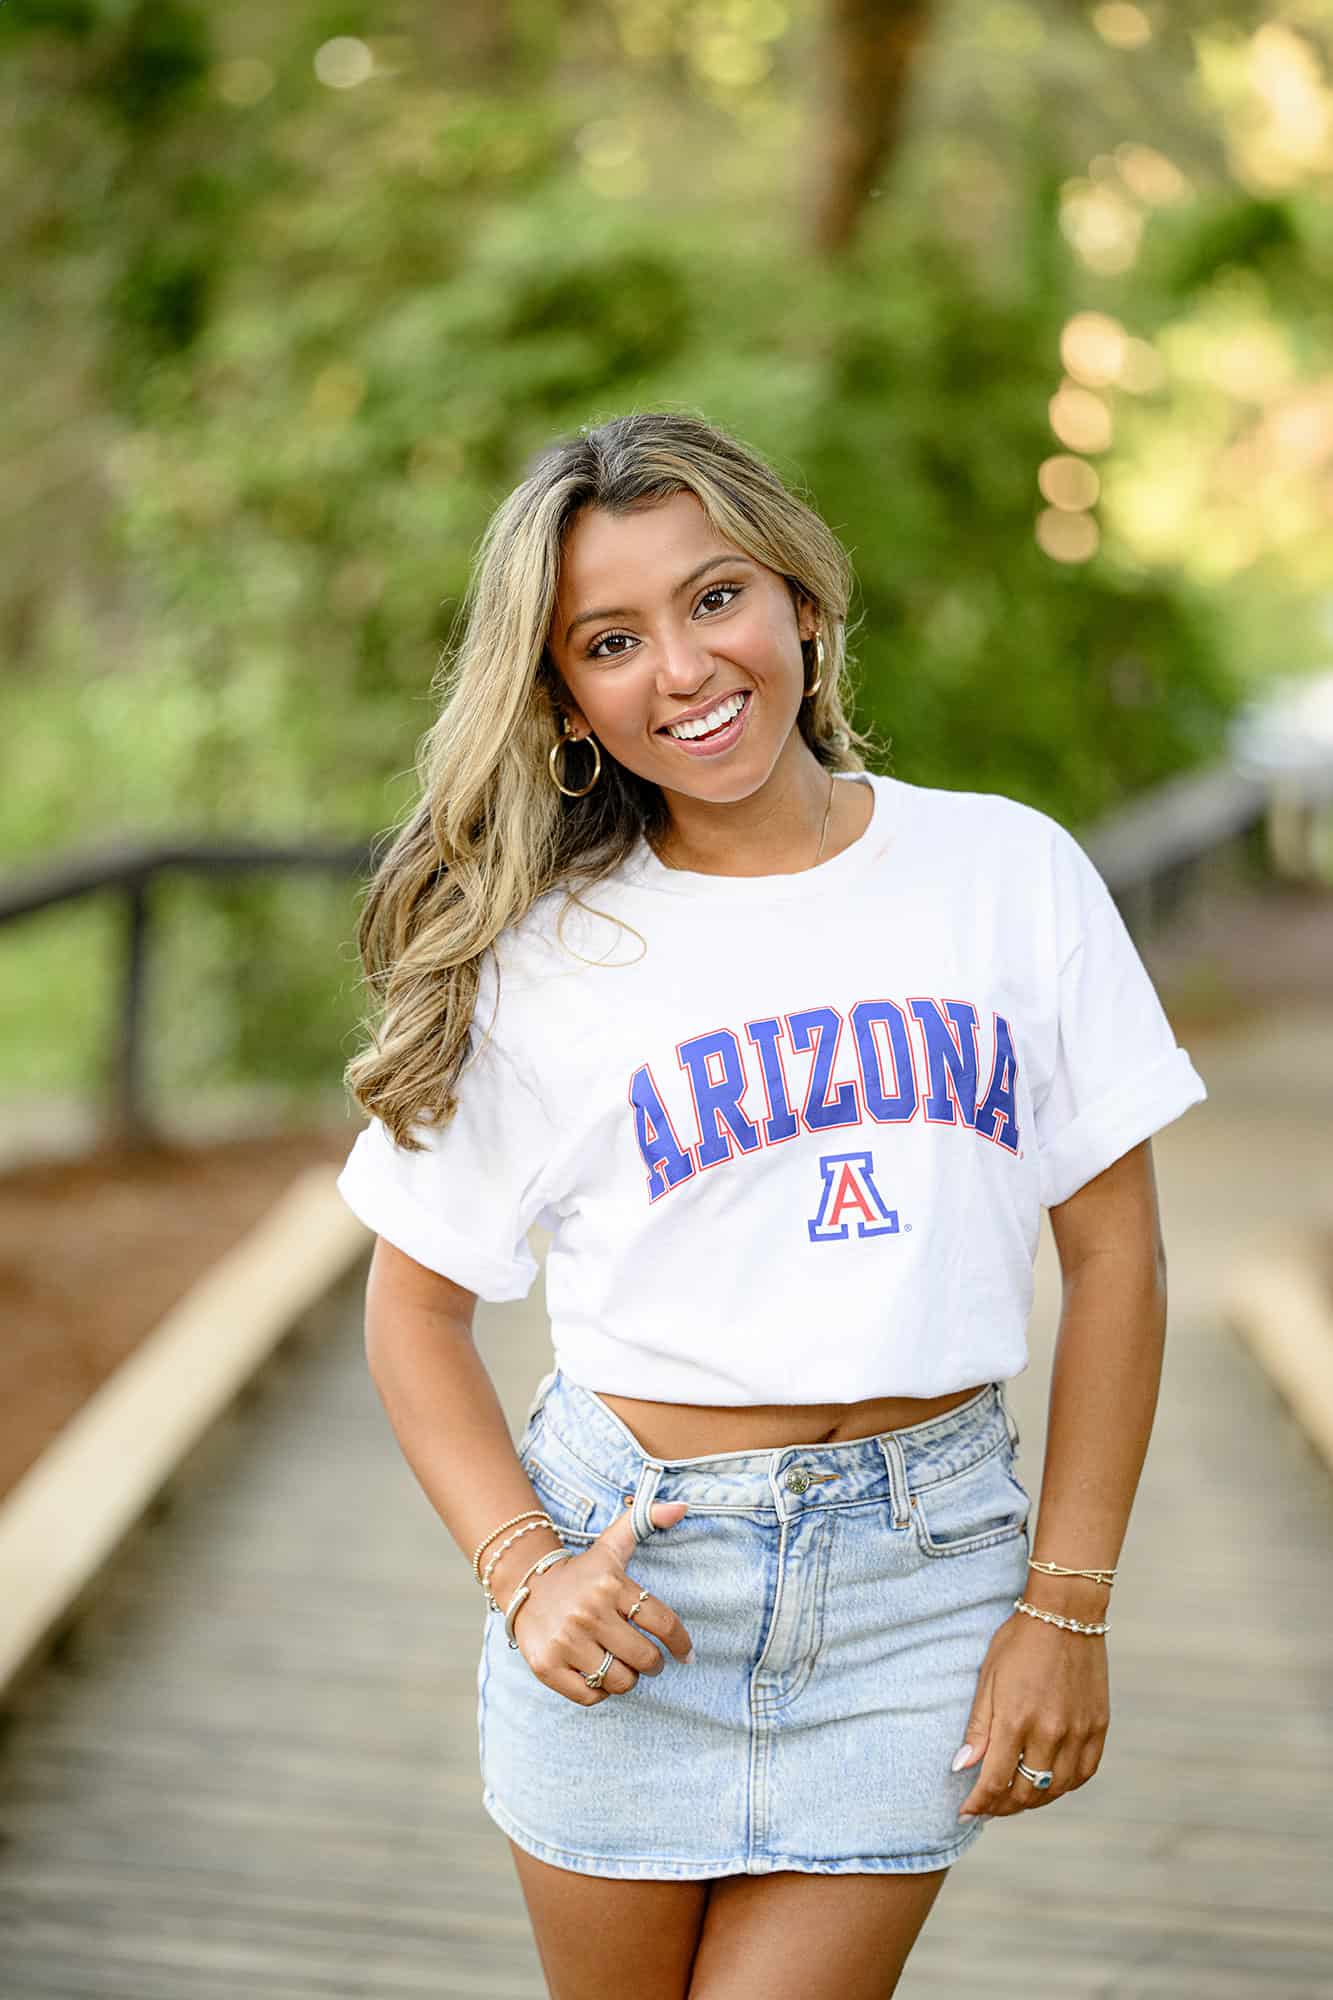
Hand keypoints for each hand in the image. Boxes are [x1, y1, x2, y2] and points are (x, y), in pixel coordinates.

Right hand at [511, 1499, 694, 1705]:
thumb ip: (646, 1520)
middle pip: (644, 1658)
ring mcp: (566, 1640)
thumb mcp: (611, 1544)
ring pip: (619, 1680)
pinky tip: (595, 1674)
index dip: (681, 1643)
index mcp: (610, 1584)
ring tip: (619, 1665)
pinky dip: (599, 1691)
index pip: (662, 1622)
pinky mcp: (546, 1665)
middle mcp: (588, 1612)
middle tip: (647, 1660)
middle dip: (652, 1663)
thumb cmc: (580, 1572)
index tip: (686, 1655)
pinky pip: (591, 1695)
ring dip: (626, 1678)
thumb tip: (682, 1507)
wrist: (525, 1585)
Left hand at [954, 1610, 1108, 1818]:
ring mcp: (1078, 1732)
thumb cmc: (1019, 1642)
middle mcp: (1050, 1732)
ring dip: (1032, 1800)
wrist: (1066, 1614)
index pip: (995, 1781)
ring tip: (1014, 1798)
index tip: (966, 1812)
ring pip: (1055, 1789)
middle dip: (1002, 1806)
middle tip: (988, 1806)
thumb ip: (978, 1727)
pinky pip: (1083, 1774)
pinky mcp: (1098, 1728)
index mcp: (1016, 1719)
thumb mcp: (988, 1678)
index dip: (979, 1803)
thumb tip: (962, 1767)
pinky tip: (1048, 1783)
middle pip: (1025, 1792)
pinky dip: (1064, 1786)